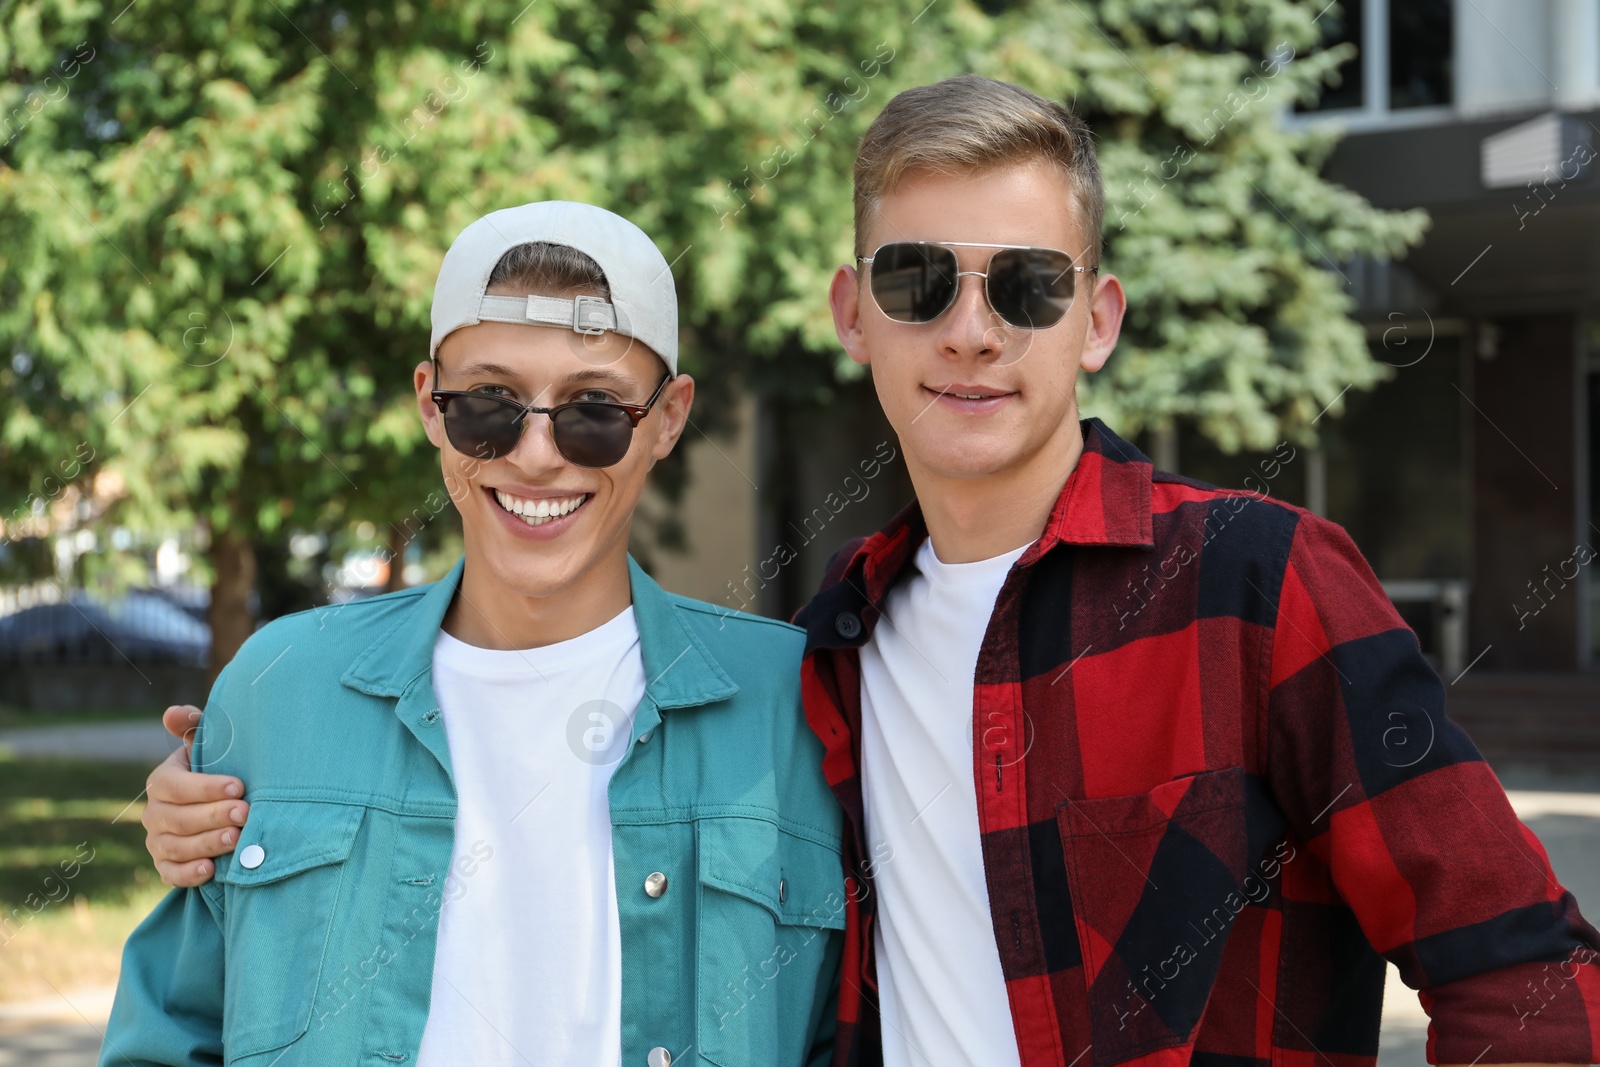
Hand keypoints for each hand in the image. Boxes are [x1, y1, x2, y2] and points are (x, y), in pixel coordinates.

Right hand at [142, 705, 249, 886]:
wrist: (222, 806)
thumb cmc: (218, 770)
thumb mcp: (208, 745)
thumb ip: (193, 726)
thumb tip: (172, 712)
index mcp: (162, 781)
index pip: (176, 786)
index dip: (206, 788)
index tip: (239, 786)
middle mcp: (154, 813)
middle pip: (178, 819)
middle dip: (213, 816)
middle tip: (245, 813)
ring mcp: (157, 841)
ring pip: (176, 847)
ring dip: (207, 844)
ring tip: (236, 838)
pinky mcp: (165, 866)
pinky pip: (171, 874)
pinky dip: (189, 874)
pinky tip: (211, 869)